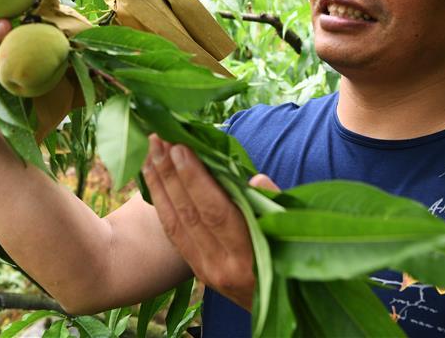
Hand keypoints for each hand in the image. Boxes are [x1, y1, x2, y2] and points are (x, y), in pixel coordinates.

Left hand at [142, 134, 278, 310]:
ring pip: (175, 222)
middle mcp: (223, 266)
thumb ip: (274, 206)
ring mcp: (206, 271)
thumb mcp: (294, 232)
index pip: (216, 212)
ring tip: (149, 150)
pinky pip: (173, 233)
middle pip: (189, 214)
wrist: (281, 306)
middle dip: (171, 173)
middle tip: (158, 139)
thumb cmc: (294, 259)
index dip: (196, 180)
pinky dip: (161, 202)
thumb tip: (255, 179)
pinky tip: (152, 178)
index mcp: (251, 257)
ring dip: (160, 183)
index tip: (180, 148)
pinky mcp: (197, 270)